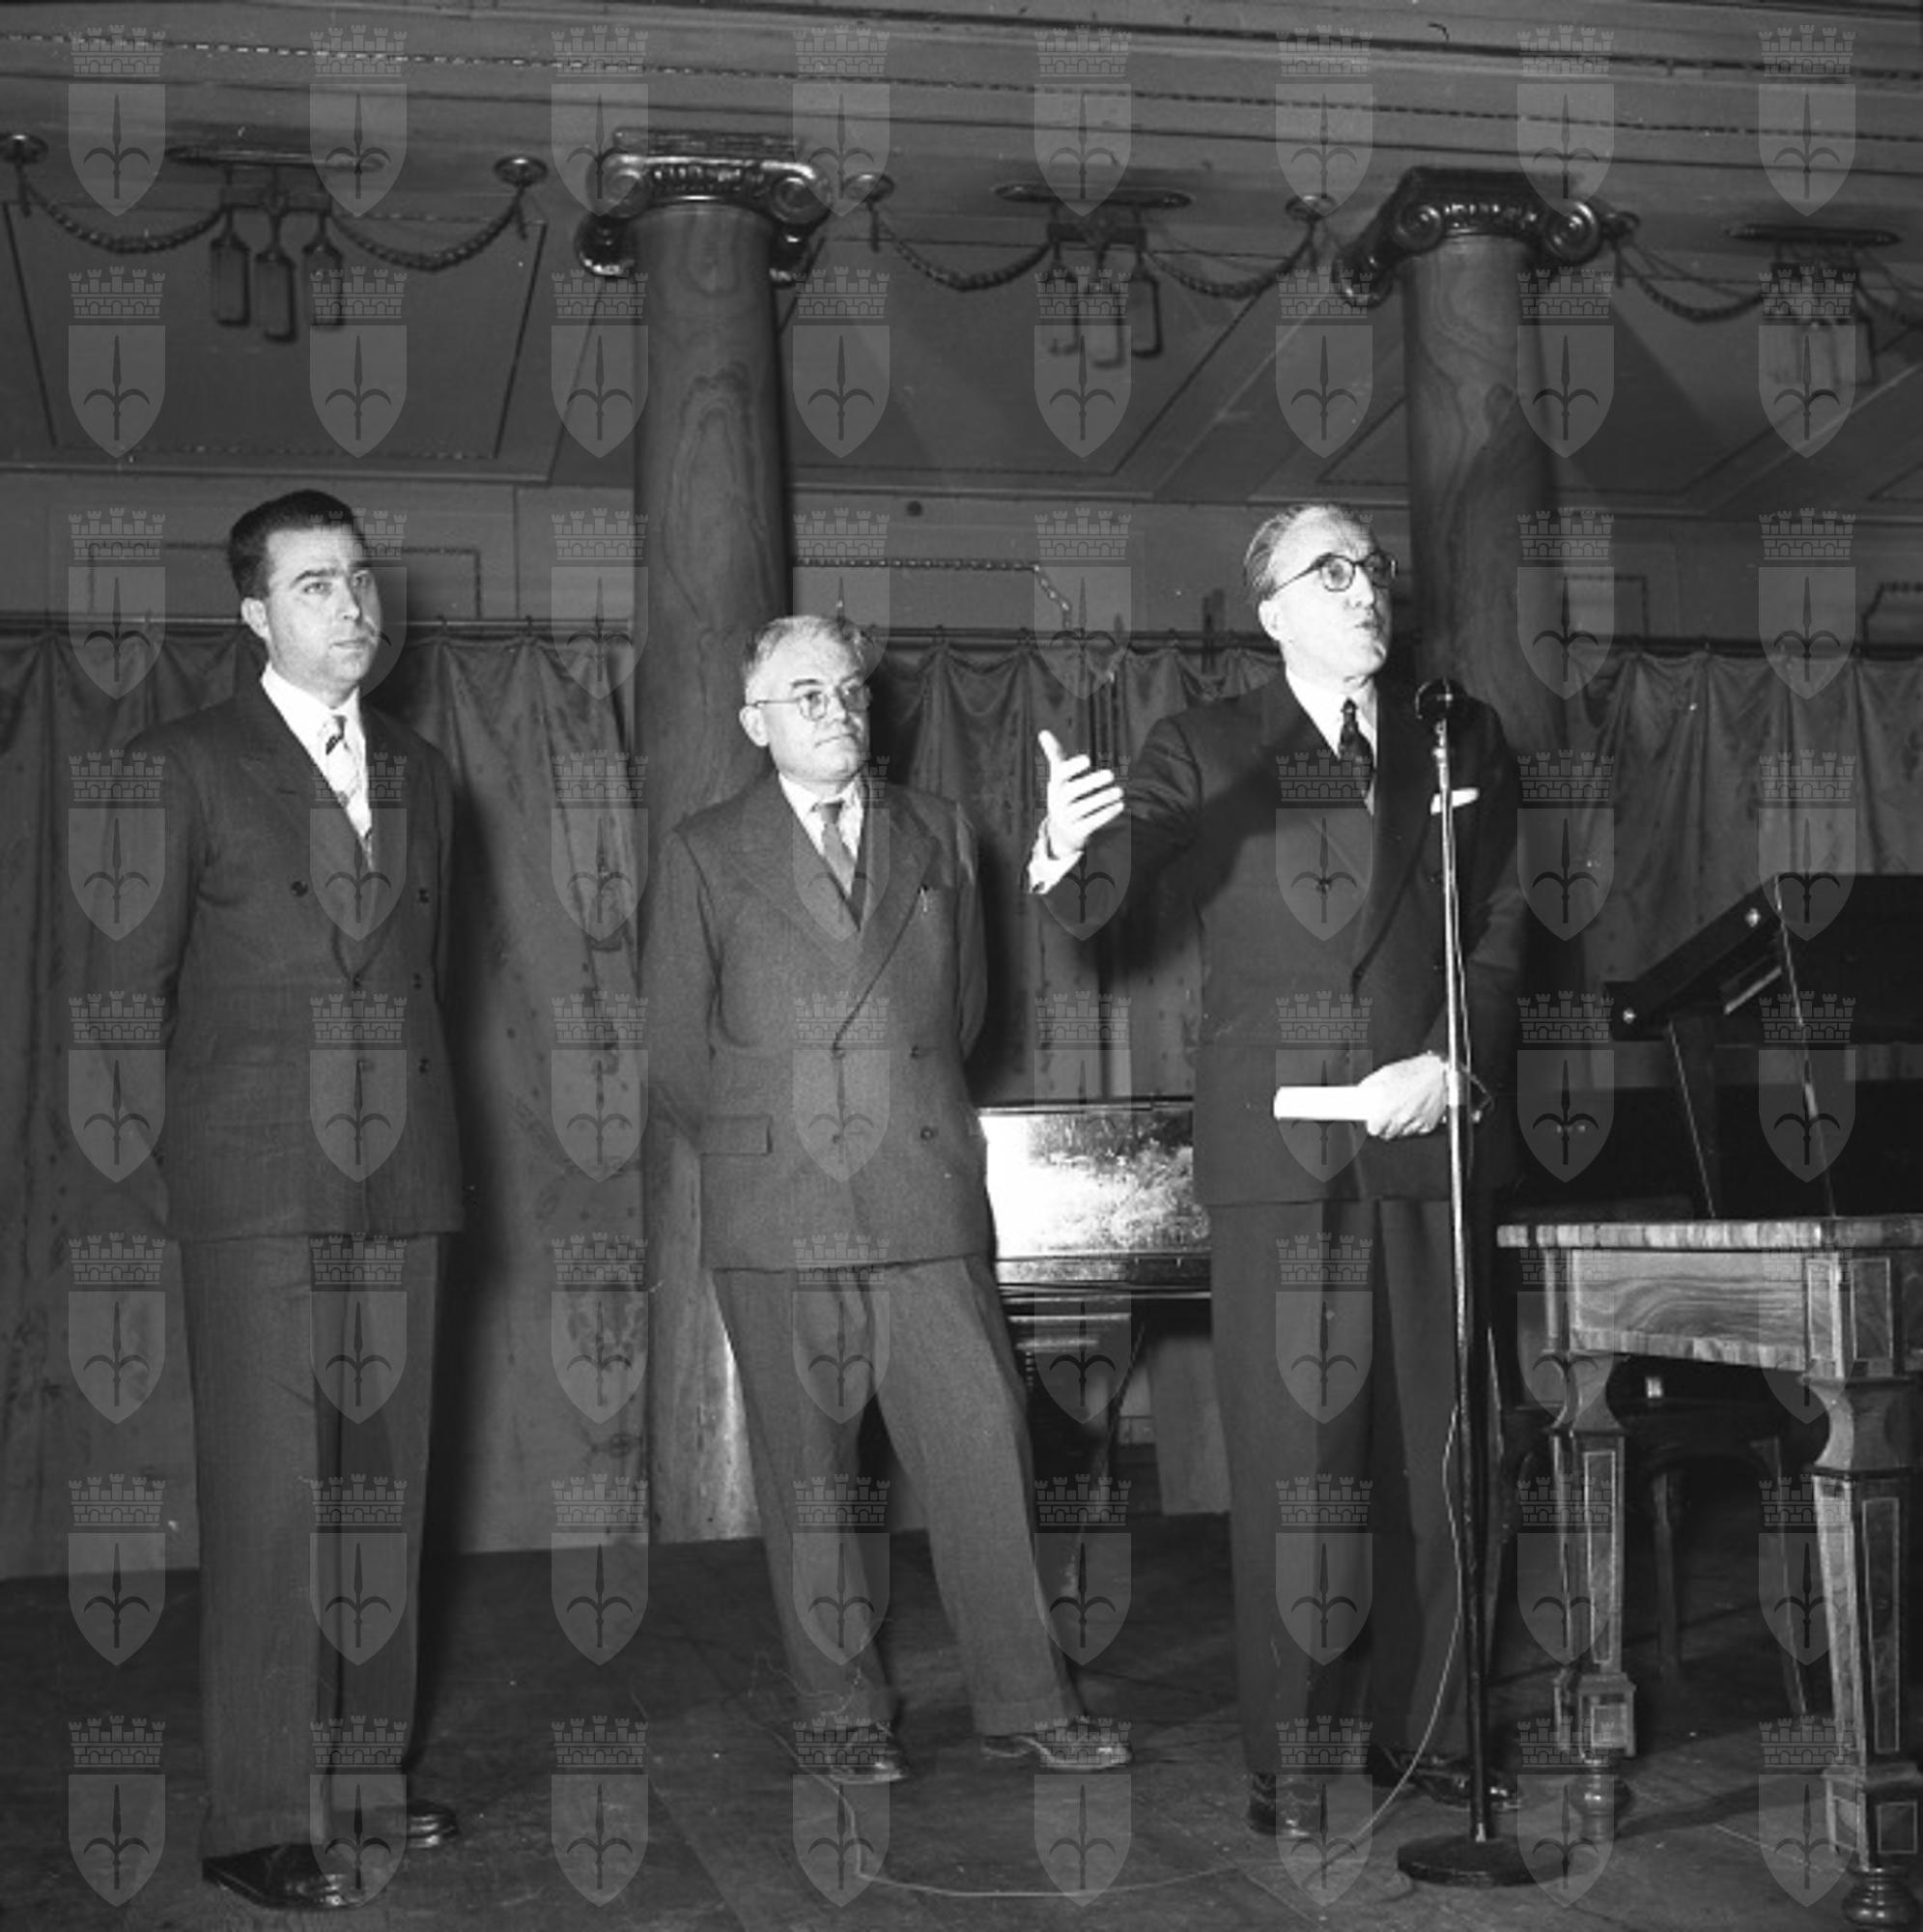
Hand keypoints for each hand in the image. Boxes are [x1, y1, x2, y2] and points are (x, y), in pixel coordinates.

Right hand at [1038, 729, 1123, 859]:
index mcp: (1055, 785)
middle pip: (1072, 792)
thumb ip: (1055, 754)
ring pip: (1083, 808)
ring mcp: (1066, 818)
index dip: (1072, 767)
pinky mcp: (1077, 831)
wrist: (1060, 832)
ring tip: (1120, 791)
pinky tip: (1120, 805)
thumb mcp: (1058, 776)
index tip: (1087, 759)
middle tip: (1111, 774)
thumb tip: (1043, 732)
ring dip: (1103, 799)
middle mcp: (1058, 801)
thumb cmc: (1064, 795)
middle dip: (1091, 783)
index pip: (1060, 774)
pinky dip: (1106, 814)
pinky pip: (1091, 823)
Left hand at [1357, 1053, 1449, 1137]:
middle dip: (1385, 1127)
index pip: (1374, 1129)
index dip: (1372, 1125)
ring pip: (1402, 1134)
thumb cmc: (1416, 1070)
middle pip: (1387, 1134)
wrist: (1441, 1072)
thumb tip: (1362, 1091)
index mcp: (1389, 1105)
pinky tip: (1414, 1113)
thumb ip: (1370, 1084)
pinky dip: (1414, 1125)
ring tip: (1401, 1112)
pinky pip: (1417, 1131)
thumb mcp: (1387, 1072)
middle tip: (1386, 1117)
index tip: (1373, 1122)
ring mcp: (1416, 1122)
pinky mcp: (1429, 1124)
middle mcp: (1402, 1116)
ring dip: (1399, 1127)